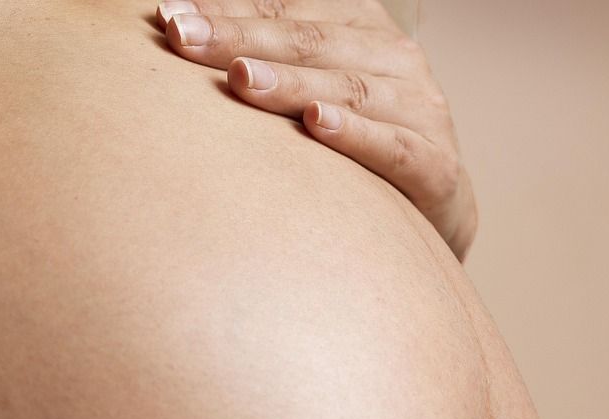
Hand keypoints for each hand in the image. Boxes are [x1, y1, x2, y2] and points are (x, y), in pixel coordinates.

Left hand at [155, 0, 477, 261]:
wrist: (436, 208)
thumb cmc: (355, 147)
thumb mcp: (313, 91)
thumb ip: (266, 59)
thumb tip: (182, 28)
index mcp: (363, 28)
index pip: (289, 11)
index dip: (230, 10)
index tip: (169, 15)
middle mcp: (397, 60)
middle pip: (312, 42)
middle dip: (243, 39)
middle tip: (184, 39)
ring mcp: (422, 111)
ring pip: (349, 88)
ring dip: (291, 82)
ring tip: (240, 78)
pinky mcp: (438, 168)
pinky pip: (394, 148)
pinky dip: (356, 134)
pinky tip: (316, 124)